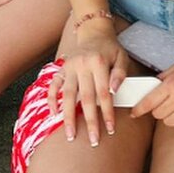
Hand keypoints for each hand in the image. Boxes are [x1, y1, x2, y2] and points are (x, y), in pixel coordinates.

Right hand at [46, 27, 127, 146]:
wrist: (94, 32)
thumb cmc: (110, 48)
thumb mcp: (122, 57)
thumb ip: (120, 74)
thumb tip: (114, 90)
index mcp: (98, 62)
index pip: (103, 93)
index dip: (107, 112)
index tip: (110, 129)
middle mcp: (81, 65)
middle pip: (85, 98)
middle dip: (89, 121)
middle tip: (93, 140)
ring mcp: (69, 67)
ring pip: (67, 95)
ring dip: (68, 117)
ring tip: (70, 134)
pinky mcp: (61, 69)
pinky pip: (53, 86)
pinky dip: (52, 100)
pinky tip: (54, 114)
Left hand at [130, 56, 173, 134]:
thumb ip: (160, 81)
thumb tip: (146, 92)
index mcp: (172, 84)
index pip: (148, 102)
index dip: (138, 109)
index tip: (134, 113)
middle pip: (157, 114)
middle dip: (158, 108)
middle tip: (166, 101)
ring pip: (168, 122)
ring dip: (170, 116)